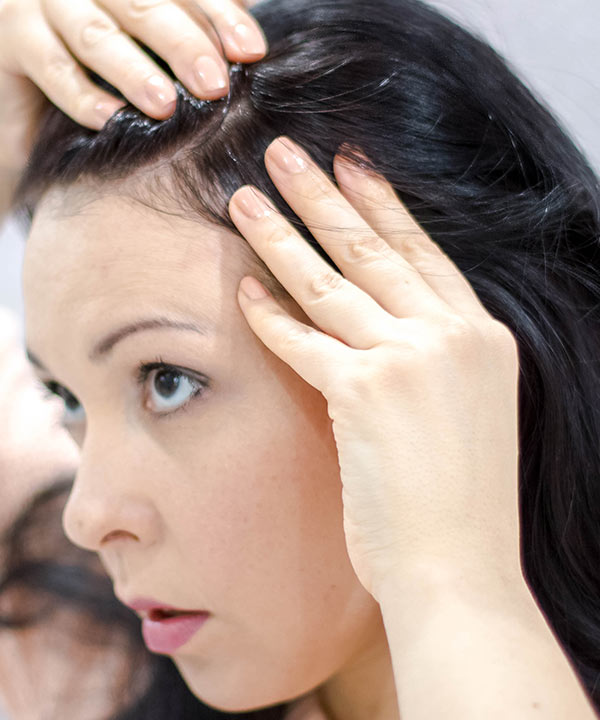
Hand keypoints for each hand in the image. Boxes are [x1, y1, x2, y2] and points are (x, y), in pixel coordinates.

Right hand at [0, 0, 265, 168]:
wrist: (32, 116)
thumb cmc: (107, 79)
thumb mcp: (156, 52)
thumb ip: (194, 21)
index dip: (221, 20)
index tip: (253, 55)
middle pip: (143, 4)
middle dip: (184, 46)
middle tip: (215, 87)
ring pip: (96, 34)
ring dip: (134, 72)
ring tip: (166, 107)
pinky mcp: (8, 27)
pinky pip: (52, 65)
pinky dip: (82, 96)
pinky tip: (110, 121)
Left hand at [227, 136, 522, 601]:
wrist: (459, 569)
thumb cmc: (459, 503)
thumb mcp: (467, 412)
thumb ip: (432, 361)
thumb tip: (383, 328)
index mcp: (480, 337)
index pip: (421, 252)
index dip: (381, 202)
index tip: (350, 162)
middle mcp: (449, 336)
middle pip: (372, 248)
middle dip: (323, 194)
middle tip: (284, 151)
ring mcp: (409, 361)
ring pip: (331, 282)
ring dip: (282, 235)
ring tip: (247, 196)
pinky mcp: (364, 394)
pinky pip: (305, 340)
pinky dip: (269, 315)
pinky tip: (240, 288)